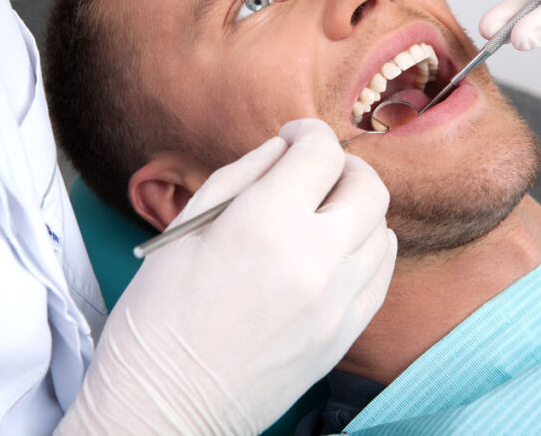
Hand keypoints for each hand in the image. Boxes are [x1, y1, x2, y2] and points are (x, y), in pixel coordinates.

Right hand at [58, 119, 395, 434]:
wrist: (165, 408)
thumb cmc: (157, 317)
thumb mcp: (185, 229)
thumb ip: (242, 176)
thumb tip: (283, 149)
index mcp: (264, 224)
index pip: (321, 153)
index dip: (307, 132)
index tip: (292, 137)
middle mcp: (313, 260)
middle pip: (368, 186)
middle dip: (343, 165)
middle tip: (313, 170)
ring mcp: (336, 303)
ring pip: (383, 229)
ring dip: (356, 208)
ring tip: (323, 212)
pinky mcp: (343, 336)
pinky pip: (380, 275)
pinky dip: (368, 249)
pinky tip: (338, 249)